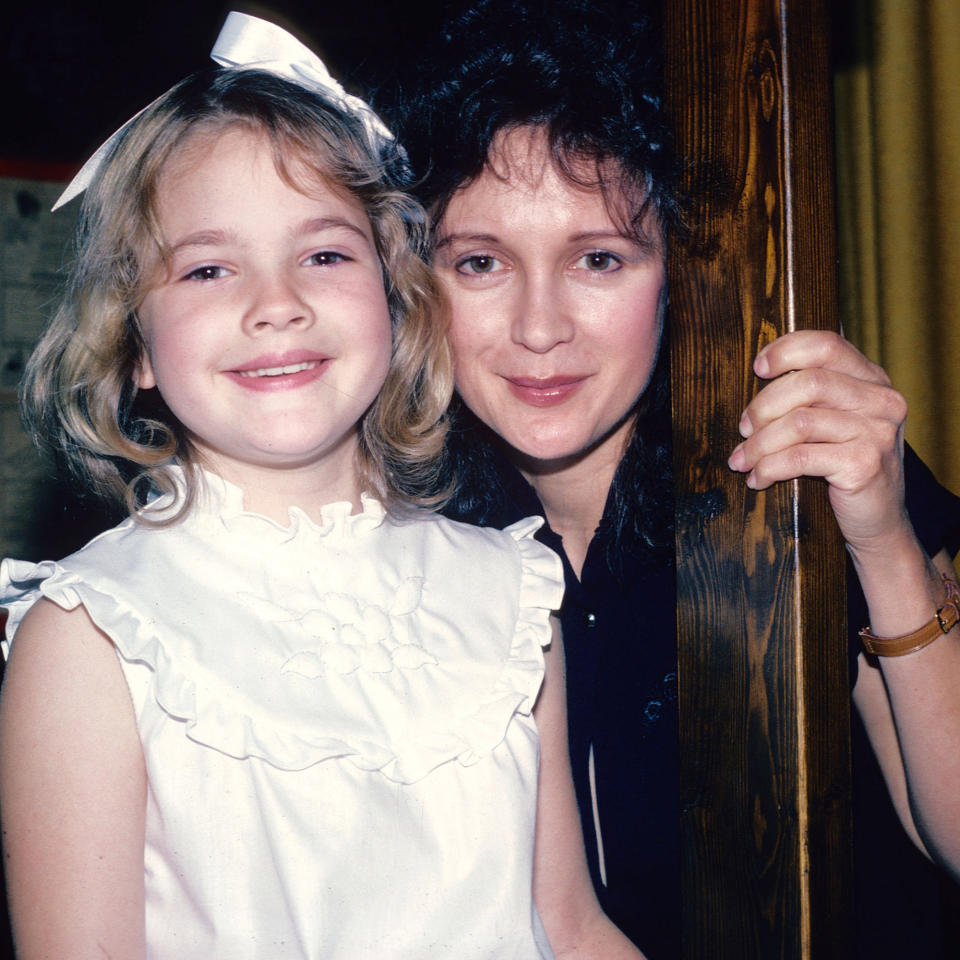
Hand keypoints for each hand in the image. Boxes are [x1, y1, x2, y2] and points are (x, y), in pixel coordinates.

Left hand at [727, 330, 910, 554]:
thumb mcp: (837, 423)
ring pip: (799, 422)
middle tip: (743, 429)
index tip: (757, 368)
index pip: (826, 345)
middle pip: (808, 383)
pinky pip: (800, 458)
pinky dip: (769, 468)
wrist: (880, 521)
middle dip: (763, 406)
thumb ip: (814, 396)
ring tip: (742, 461)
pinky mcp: (864, 464)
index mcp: (873, 381)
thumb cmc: (847, 468)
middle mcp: (881, 401)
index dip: (786, 351)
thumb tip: (760, 375)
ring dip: (759, 444)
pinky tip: (758, 479)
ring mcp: (877, 432)